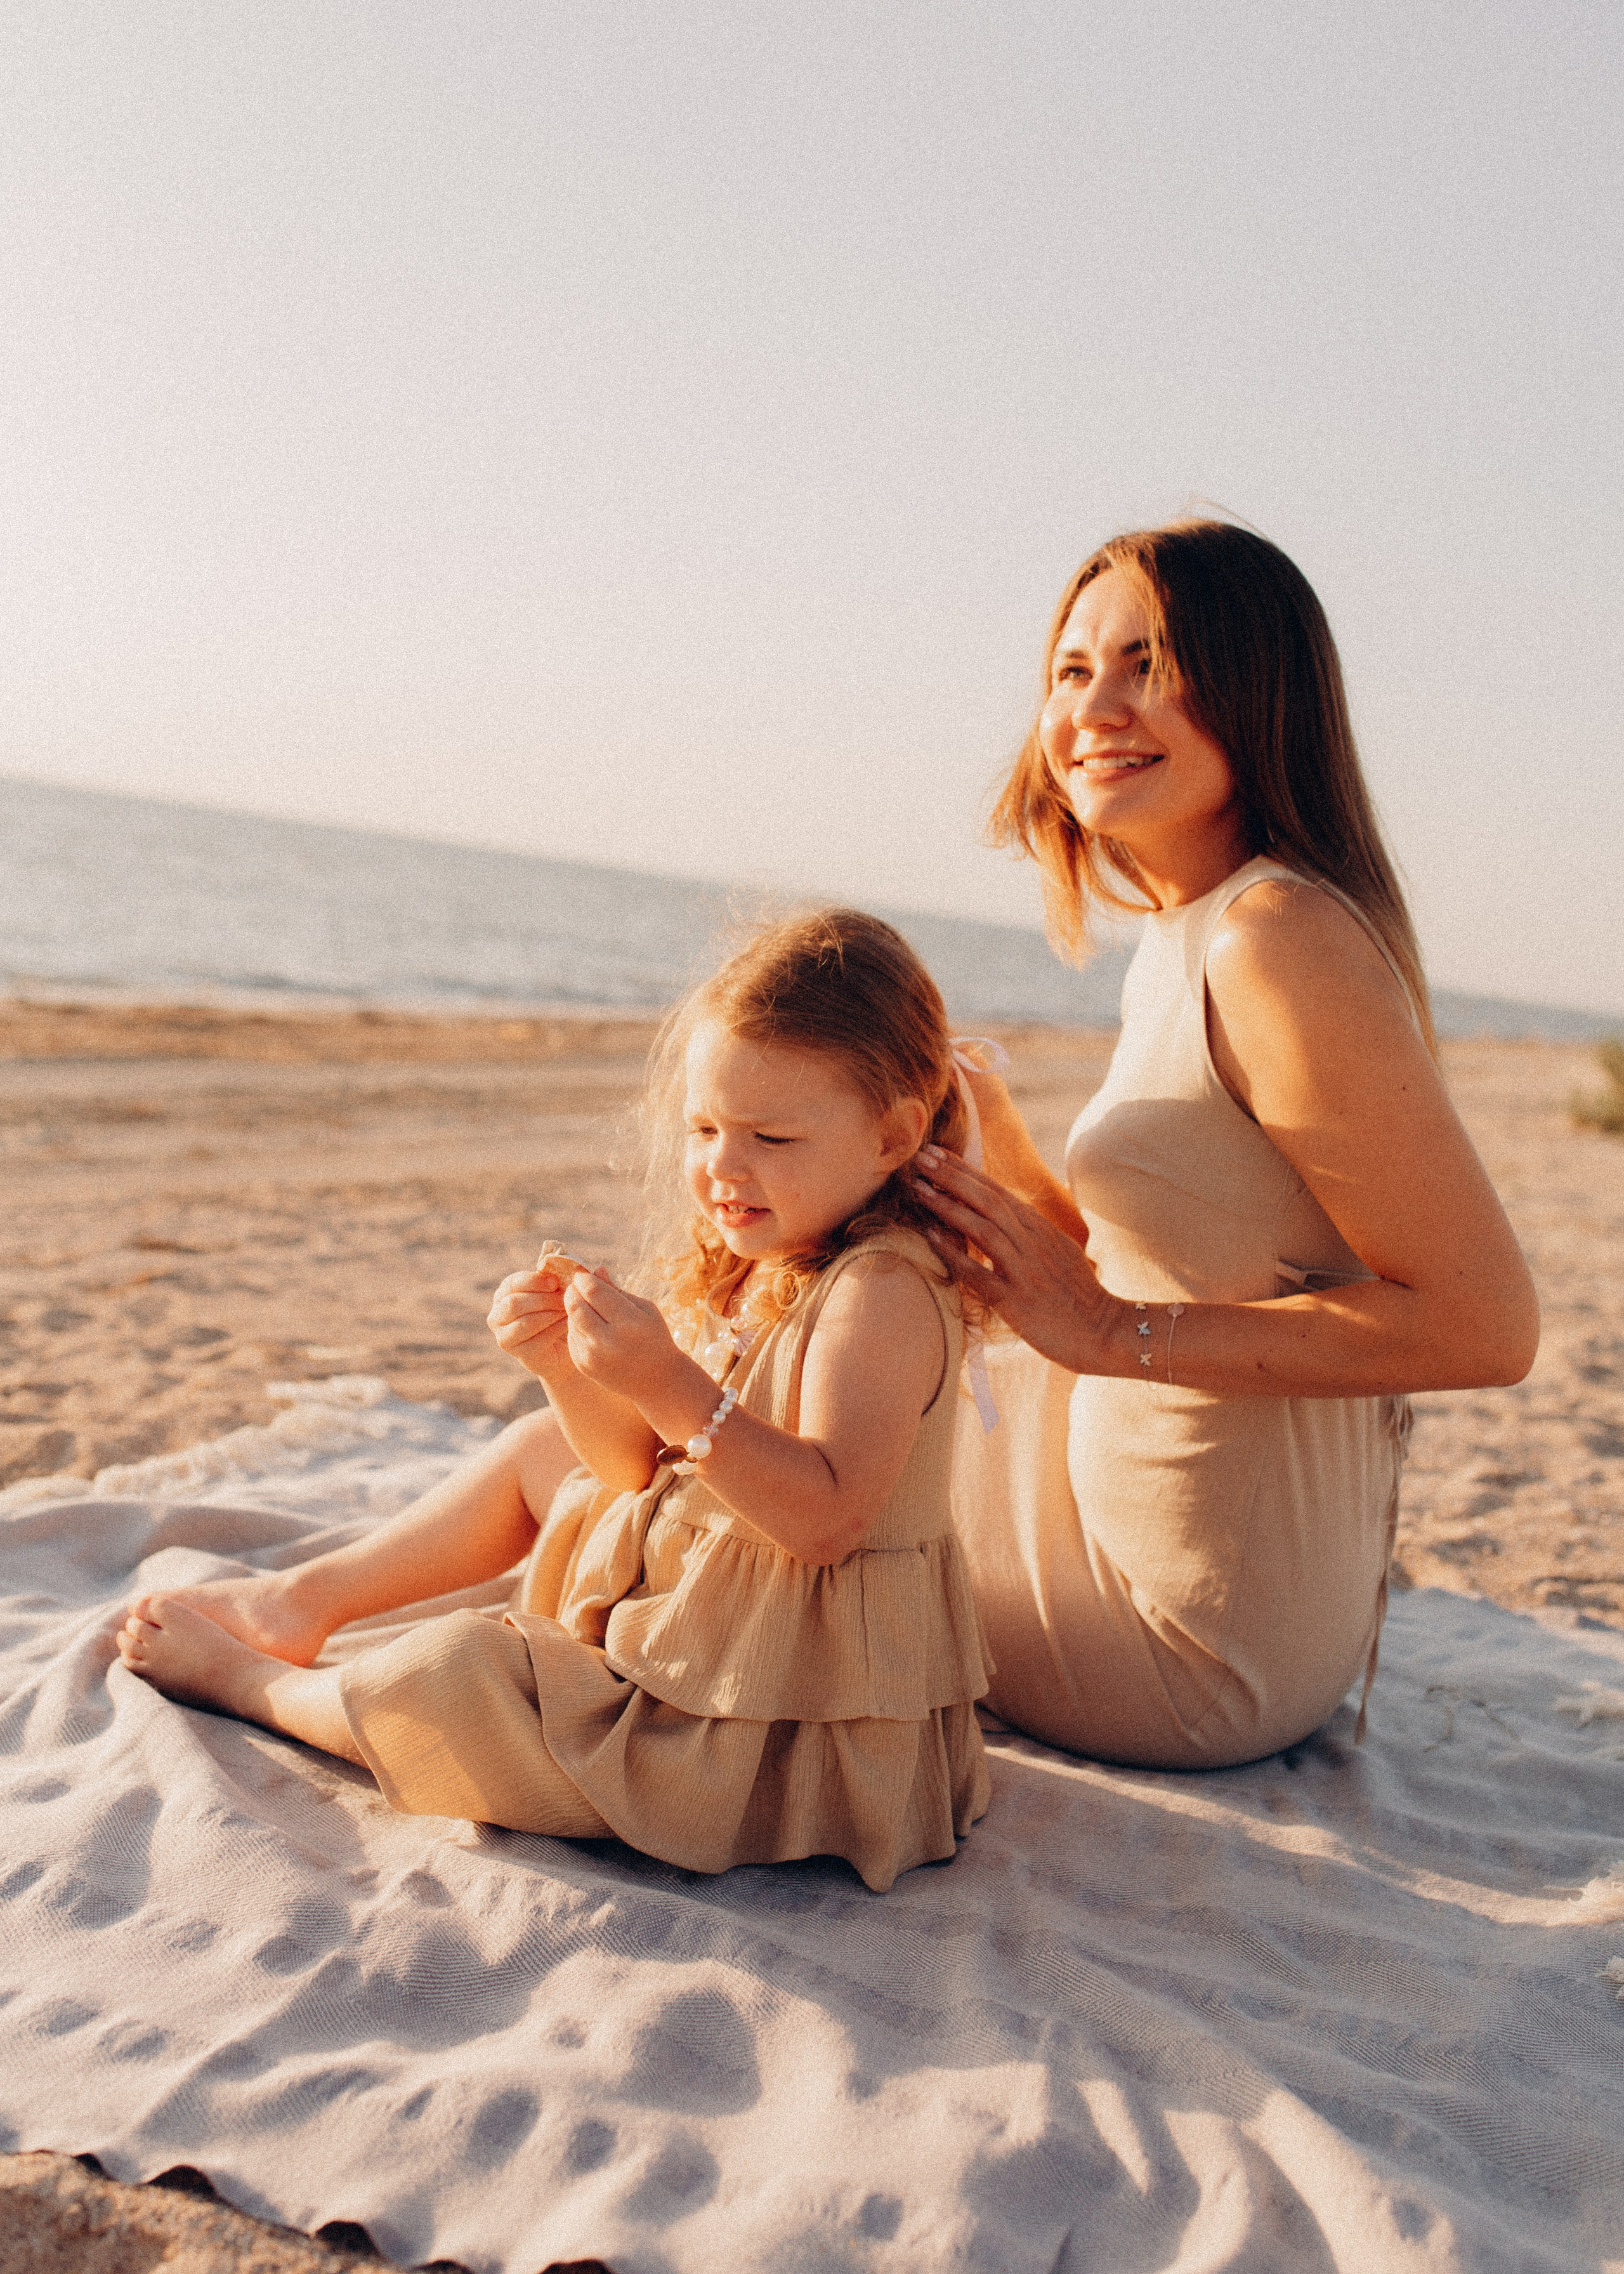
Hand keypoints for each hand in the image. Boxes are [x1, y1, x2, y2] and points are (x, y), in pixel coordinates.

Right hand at [486, 1248, 583, 1377]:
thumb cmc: (560, 1312)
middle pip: (515, 1303)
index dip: (534, 1281)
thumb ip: (567, 1277)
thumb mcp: (562, 1291)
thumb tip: (588, 1264)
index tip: (556, 1282)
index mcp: (505, 1293)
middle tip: (565, 1299)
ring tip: (568, 1311)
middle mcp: (497, 1314)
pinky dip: (554, 1330)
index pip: (513, 1283)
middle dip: (543, 1299)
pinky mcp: (518, 1354)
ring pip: (524, 1322)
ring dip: (549, 1315)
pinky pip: (536, 1340)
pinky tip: (567, 1325)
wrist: (564, 1346)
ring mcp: (504, 1336)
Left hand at [563, 1267, 687, 1406]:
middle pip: (575, 1306)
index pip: (594, 1291)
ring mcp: (593, 1356)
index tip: (581, 1273)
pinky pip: (571, 1336)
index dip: (583, 1278)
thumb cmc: (654, 1337)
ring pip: (570, 1320)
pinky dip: (576, 1326)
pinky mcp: (583, 1366)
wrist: (656, 1380)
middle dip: (573, 1291)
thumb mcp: (644, 1309)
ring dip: (574, 1308)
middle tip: (577, 1286)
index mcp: (629, 1323)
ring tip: (587, 1306)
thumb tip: (596, 1270)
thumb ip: (617, 1290)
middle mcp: (609, 1341)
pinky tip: (590, 1326)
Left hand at [910, 1143, 1128, 1374]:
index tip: (938, 1153)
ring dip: (948, 1206)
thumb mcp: (1060, 1253)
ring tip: (919, 1188)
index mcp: (1041, 1229)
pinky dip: (954, 1254)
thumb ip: (1033, 1234)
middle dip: (953, 1176)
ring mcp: (1024, 1270)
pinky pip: (979, 1273)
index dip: (966, 1171)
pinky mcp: (1016, 1300)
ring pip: (983, 1228)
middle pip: (988, 1200)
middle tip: (921, 1157)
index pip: (998, 1191)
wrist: (1106, 1332)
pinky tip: (930, 1237)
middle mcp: (1033, 1242)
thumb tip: (1008, 1216)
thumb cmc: (1080, 1298)